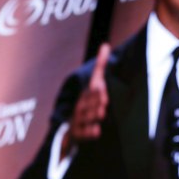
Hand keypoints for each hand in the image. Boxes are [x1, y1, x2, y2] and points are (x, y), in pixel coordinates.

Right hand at [61, 43, 109, 157]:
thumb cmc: (88, 103)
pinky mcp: (78, 133)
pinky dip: (90, 132)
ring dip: (93, 116)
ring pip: (86, 116)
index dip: (97, 89)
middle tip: (104, 103)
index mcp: (85, 94)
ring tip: (101, 114)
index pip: (92, 90)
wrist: (74, 130)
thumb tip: (105, 45)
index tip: (102, 88)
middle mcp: (80, 106)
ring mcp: (78, 119)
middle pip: (89, 103)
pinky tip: (97, 131)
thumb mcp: (95, 85)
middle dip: (96, 102)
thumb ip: (101, 67)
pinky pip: (84, 133)